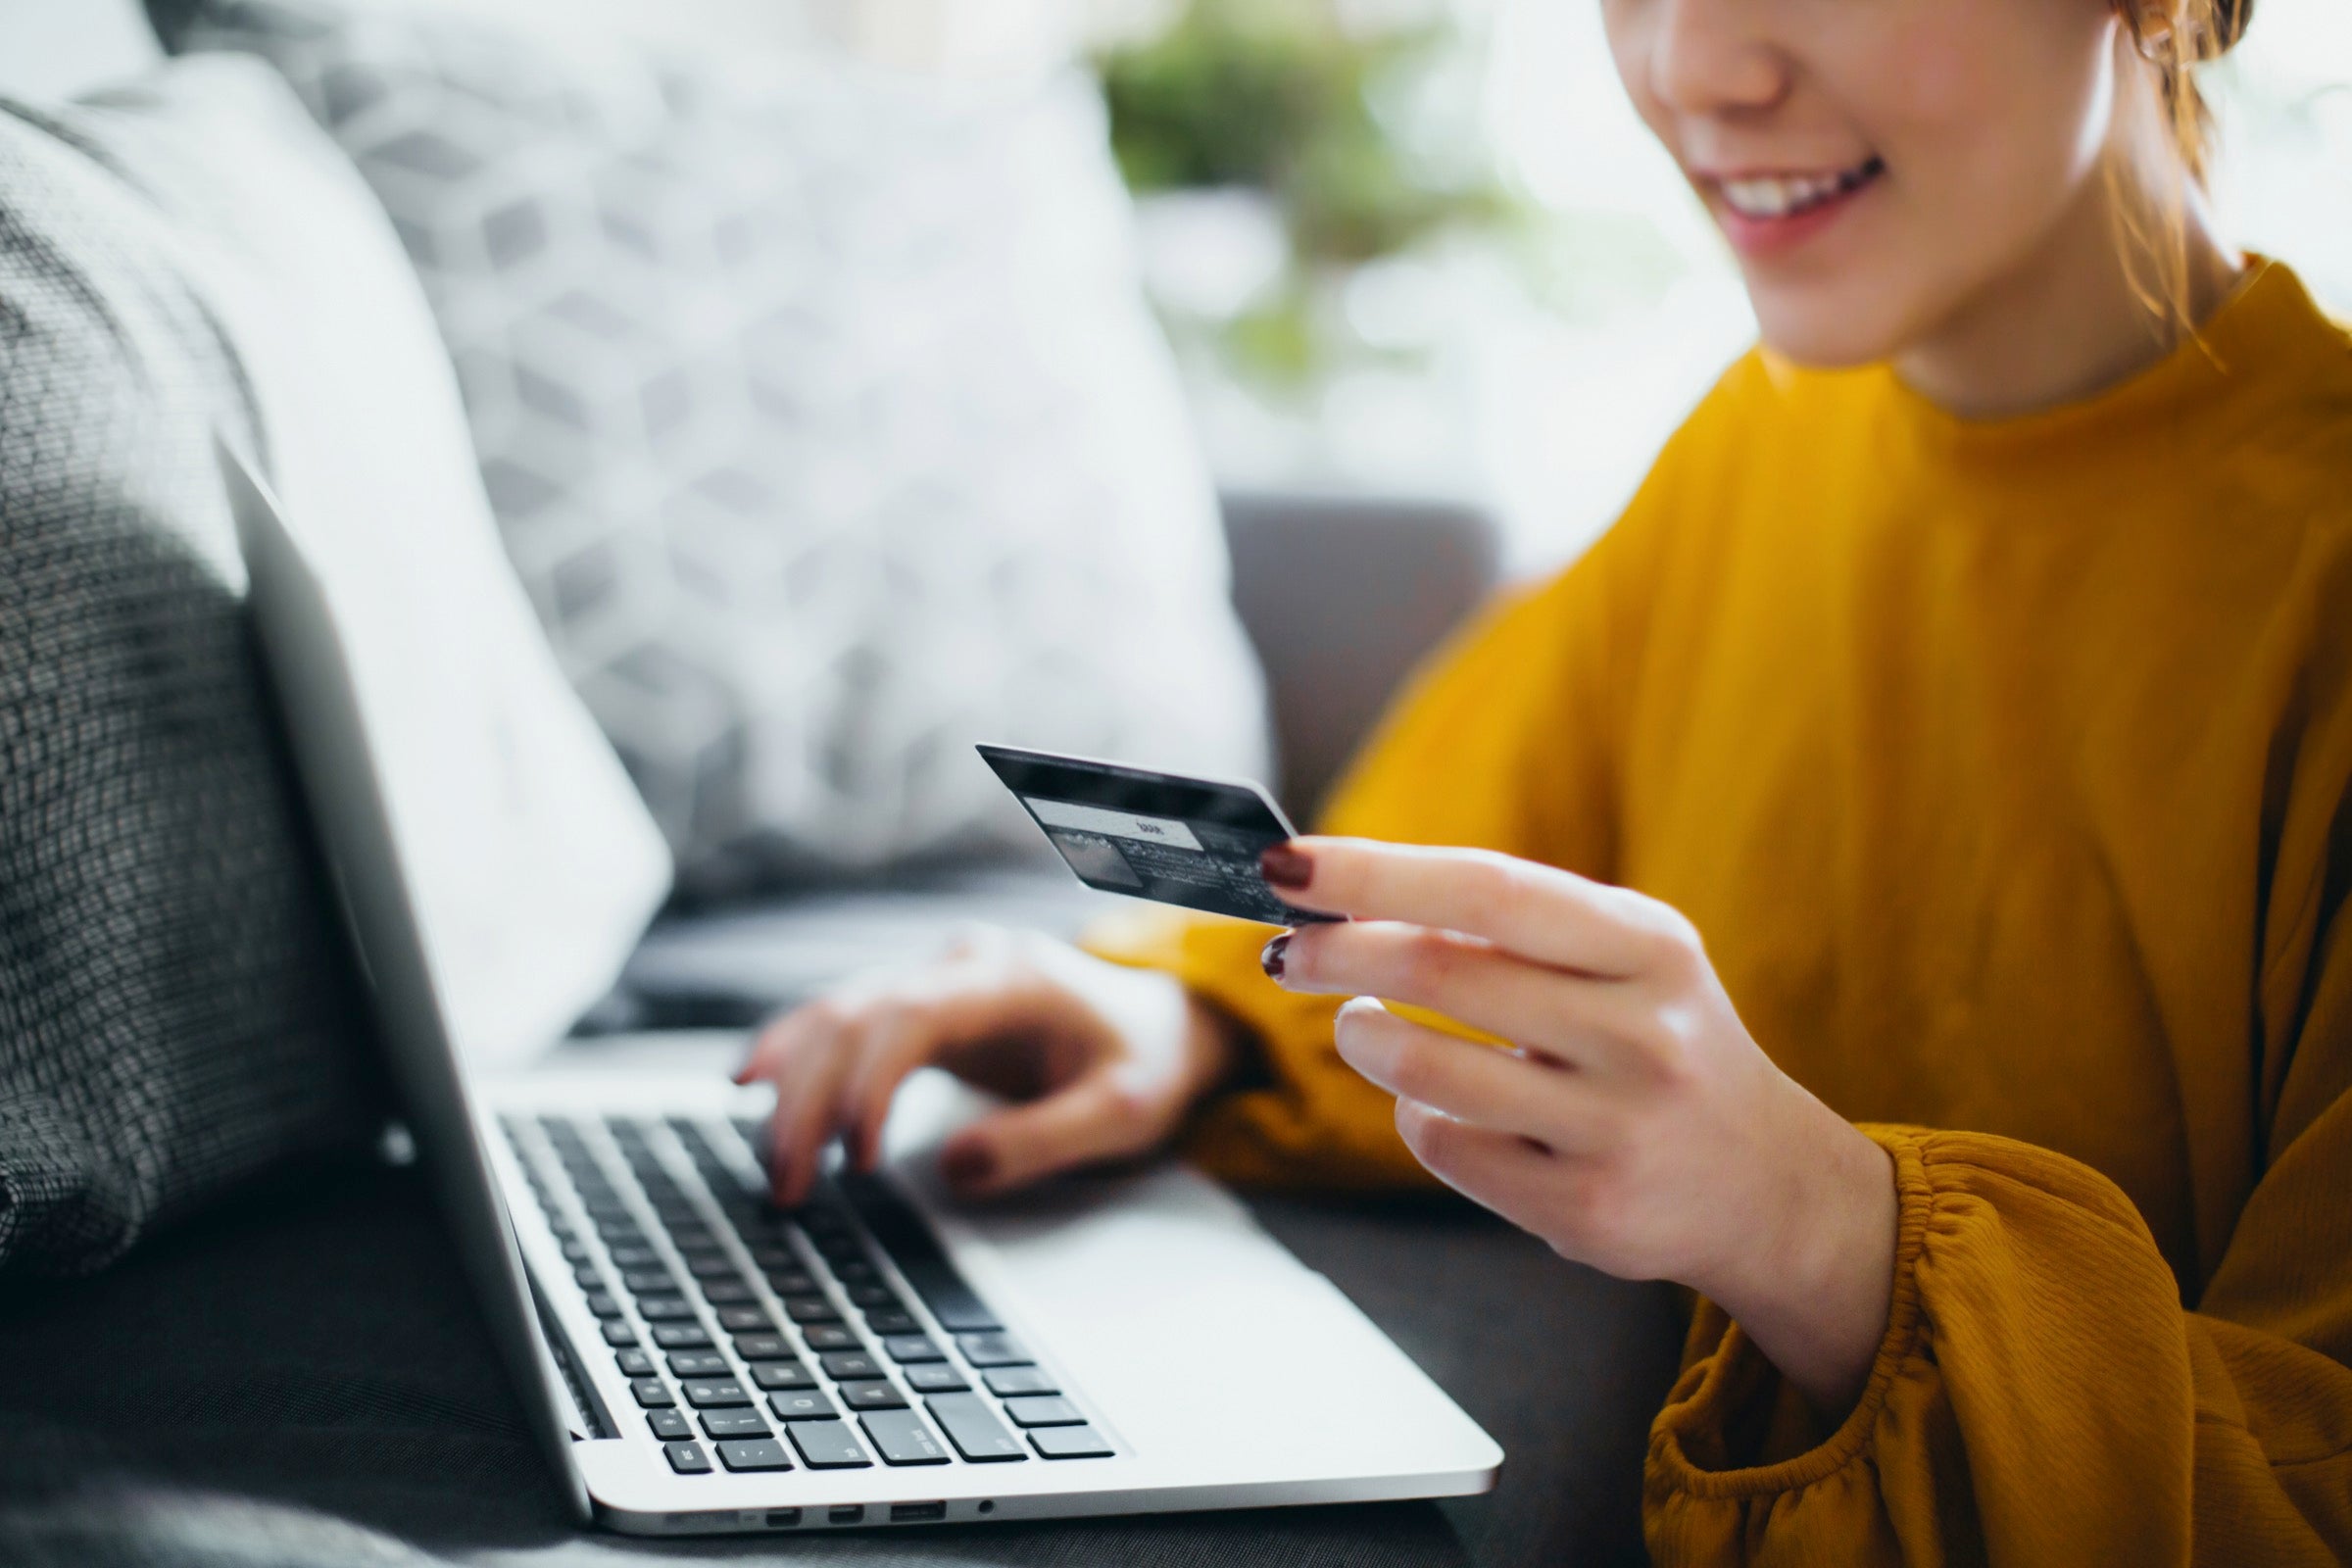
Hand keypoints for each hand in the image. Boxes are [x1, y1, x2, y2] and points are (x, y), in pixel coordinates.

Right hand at [734, 928, 1238, 1205]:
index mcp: (1009, 978)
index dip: (869, 1083)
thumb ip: (1044, 1139)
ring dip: (793, 1086)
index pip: (910, 1015)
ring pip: (834, 1015)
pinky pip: (842, 1024)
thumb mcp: (1122, 1112)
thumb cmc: (1144, 1063)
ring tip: (773, 1165)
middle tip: (787, 1186)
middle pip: (853, 1015)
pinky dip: (796, 1057)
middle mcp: (960, 965)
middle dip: (809, 1100)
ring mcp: (936, 979)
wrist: (1162, 1025)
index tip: (854, 1160)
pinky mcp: (921, 1007)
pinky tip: (752, 1086)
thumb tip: (952, 1169)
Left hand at [1259, 837, 1898, 1418]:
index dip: (1375, 872)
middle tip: (1290, 952)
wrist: (1762, 1182)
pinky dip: (1416, 1116)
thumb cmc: (1655, 1040)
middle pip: (1442, 969)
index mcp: (1650, 946)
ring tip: (1360, 1026)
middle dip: (1339, 953)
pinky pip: (1447, 1145)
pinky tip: (1437, 1103)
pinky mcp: (1586, 1208)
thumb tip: (1349, 895)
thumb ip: (1513, 926)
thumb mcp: (1625, 960)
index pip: (1489, 888)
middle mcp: (1644, 1032)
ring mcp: (1618, 1127)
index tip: (1288, 864)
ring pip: (1426, 1068)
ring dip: (1364, 1038)